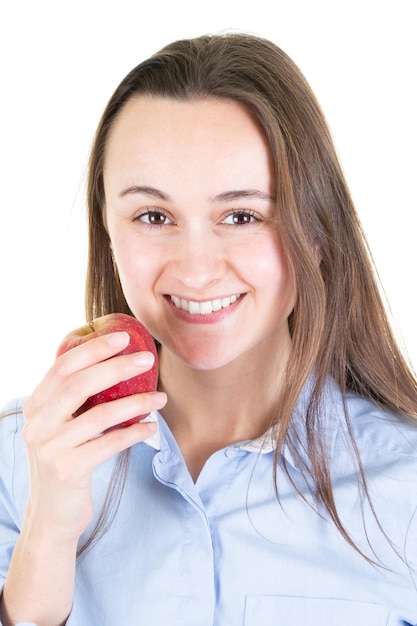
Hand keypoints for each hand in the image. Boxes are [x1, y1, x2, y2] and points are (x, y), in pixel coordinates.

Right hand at [22, 330, 165, 541]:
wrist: (52, 515)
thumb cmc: (65, 460)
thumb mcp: (60, 426)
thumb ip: (74, 399)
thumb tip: (115, 363)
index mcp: (35, 406)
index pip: (62, 367)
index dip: (93, 349)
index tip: (123, 337)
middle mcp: (37, 424)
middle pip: (79, 384)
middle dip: (117, 367)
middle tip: (148, 359)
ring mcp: (50, 448)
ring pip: (99, 415)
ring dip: (135, 402)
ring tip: (160, 397)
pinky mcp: (67, 470)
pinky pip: (109, 444)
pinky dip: (135, 432)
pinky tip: (151, 426)